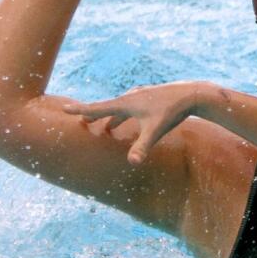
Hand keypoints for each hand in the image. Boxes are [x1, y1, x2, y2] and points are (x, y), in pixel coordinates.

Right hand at [64, 80, 209, 163]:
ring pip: (121, 107)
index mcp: (125, 104)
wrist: (192, 94)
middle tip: (82, 120)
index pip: (97, 108)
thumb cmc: (172, 112)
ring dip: (111, 116)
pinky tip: (132, 117)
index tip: (64, 108)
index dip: (80, 110)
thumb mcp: (155, 131)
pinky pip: (132, 106)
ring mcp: (141, 95)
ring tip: (107, 126)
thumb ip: (142, 147)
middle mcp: (130, 97)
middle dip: (94, 115)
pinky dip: (125, 114)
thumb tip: (132, 163)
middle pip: (107, 108)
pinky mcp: (151, 97)